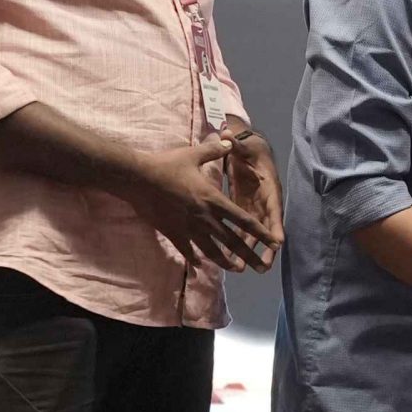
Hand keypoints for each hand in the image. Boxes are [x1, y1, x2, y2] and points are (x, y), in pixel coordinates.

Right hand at [125, 137, 274, 271]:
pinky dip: (195, 258)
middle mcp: (204, 218)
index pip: (244, 220)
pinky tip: (199, 266)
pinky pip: (187, 250)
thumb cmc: (167, 165)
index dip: (260, 232)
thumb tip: (229, 141)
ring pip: (211, 250)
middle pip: (231, 241)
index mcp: (214, 200)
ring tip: (235, 269)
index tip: (273, 243)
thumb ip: (214, 150)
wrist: (137, 178)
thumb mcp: (194, 154)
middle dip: (248, 256)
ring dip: (224, 261)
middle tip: (261, 269)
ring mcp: (188, 228)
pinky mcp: (172, 233)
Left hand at [223, 127, 283, 258]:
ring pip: (253, 234)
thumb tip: (228, 136)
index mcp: (268, 188)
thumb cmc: (249, 148)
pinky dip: (237, 244)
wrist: (247, 150)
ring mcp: (254, 209)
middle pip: (266, 229)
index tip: (277, 241)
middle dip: (265, 249)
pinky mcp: (242, 211)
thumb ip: (237, 145)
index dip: (275, 225)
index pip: (273, 209)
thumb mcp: (244, 146)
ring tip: (243, 269)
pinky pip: (241, 231)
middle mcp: (264, 203)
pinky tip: (228, 259)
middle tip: (264, 267)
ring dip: (249, 252)